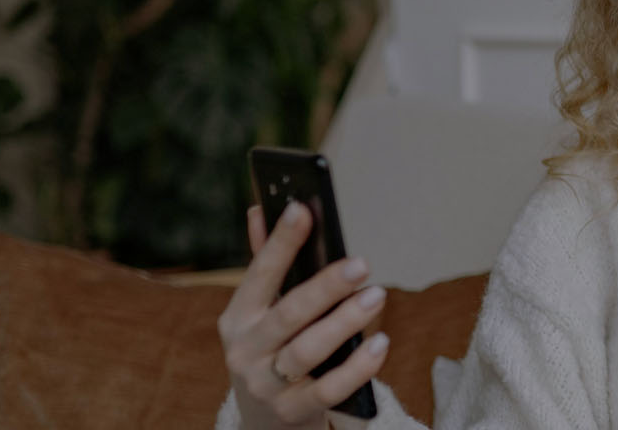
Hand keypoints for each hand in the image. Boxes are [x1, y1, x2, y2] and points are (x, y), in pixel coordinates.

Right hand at [219, 204, 389, 429]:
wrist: (263, 422)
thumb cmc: (269, 353)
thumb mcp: (258, 315)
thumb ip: (264, 266)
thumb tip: (259, 209)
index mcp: (237, 317)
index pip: (259, 274)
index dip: (279, 242)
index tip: (302, 209)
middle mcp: (245, 350)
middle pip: (288, 314)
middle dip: (325, 287)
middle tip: (361, 264)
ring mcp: (266, 384)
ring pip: (308, 351)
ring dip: (345, 322)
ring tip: (376, 296)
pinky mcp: (292, 411)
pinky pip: (329, 390)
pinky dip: (357, 368)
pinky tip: (381, 344)